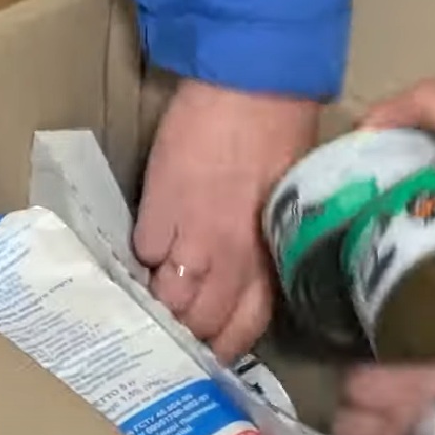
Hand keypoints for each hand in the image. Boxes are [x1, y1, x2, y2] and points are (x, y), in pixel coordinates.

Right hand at [136, 79, 318, 361]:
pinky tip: (152, 241)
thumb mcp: (290, 202)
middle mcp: (229, 260)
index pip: (242, 328)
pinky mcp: (157, 207)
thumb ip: (269, 245)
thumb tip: (252, 269)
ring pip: (165, 297)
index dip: (222, 345)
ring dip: (160, 297)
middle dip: (186, 330)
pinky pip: (144, 251)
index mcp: (267, 259)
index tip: (211, 348)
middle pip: (197, 322)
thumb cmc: (284, 134)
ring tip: (157, 288)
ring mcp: (190, 237)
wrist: (250, 86)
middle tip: (178, 321)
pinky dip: (145, 252)